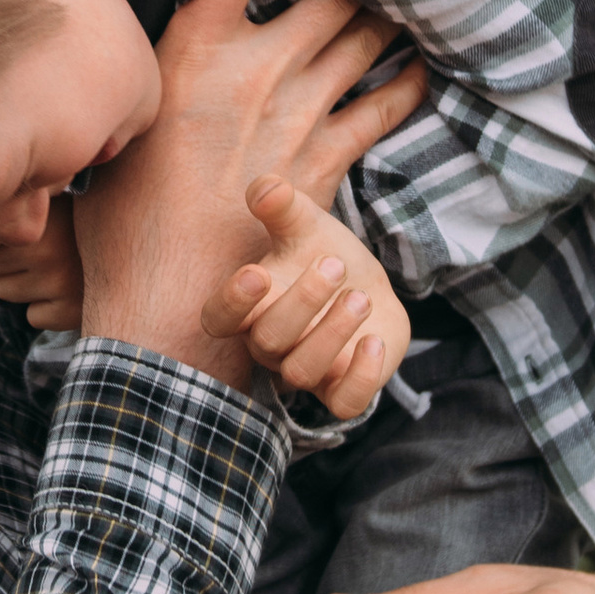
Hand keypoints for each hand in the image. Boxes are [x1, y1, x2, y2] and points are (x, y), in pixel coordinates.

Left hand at [0, 197, 83, 332]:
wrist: (140, 256)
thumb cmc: (84, 222)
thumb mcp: (51, 202)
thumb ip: (10, 212)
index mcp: (36, 218)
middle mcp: (46, 251)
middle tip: (35, 247)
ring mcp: (58, 285)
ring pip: (4, 291)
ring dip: (21, 282)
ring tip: (55, 264)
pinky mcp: (67, 314)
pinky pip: (33, 317)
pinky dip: (46, 307)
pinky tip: (68, 288)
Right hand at [76, 0, 428, 379]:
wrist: (164, 306)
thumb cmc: (124, 223)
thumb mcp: (120, 129)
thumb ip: (151, 83)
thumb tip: (146, 61)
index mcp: (188, 53)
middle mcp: (252, 73)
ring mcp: (296, 118)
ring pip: (364, 41)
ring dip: (392, 16)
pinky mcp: (326, 166)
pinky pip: (383, 105)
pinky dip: (406, 81)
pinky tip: (423, 65)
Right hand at [213, 175, 408, 415]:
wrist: (367, 285)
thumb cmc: (323, 255)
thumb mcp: (306, 224)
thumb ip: (282, 206)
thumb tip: (266, 188)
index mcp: (249, 307)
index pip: (219, 319)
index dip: (232, 302)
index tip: (256, 273)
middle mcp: (270, 346)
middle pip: (267, 340)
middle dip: (302, 302)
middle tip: (334, 264)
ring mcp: (306, 371)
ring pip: (301, 371)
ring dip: (332, 333)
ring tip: (360, 298)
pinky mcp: (342, 390)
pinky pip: (344, 404)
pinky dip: (361, 377)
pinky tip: (375, 341)